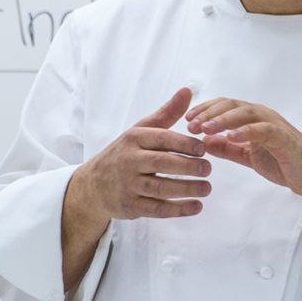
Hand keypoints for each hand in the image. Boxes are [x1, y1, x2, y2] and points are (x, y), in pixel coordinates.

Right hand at [63, 88, 211, 289]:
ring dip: (186, 190)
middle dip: (188, 167)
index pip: (161, 139)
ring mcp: (128, 185)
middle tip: (209, 169)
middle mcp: (129, 161)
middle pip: (162, 164)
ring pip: (161, 189)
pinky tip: (196, 206)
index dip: (184, 144)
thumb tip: (188, 90)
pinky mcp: (130, 206)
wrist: (93, 185)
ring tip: (207, 188)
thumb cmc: (125, 153)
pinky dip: (178, 210)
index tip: (203, 148)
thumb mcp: (141, 130)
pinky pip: (156, 209)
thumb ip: (167, 113)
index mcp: (134, 139)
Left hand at [185, 98, 301, 236]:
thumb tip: (204, 143)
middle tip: (190, 124)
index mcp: (252, 119)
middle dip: (208, 114)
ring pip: (245, 113)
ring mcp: (274, 125)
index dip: (204, 111)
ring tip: (205, 128)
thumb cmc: (284, 163)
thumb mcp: (249, 156)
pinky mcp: (284, 138)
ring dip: (223, 119)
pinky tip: (232, 136)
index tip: (186, 120)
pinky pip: (264, 130)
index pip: (224, 107)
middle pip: (231, 106)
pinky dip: (247, 131)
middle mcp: (262, 116)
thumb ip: (228, 148)